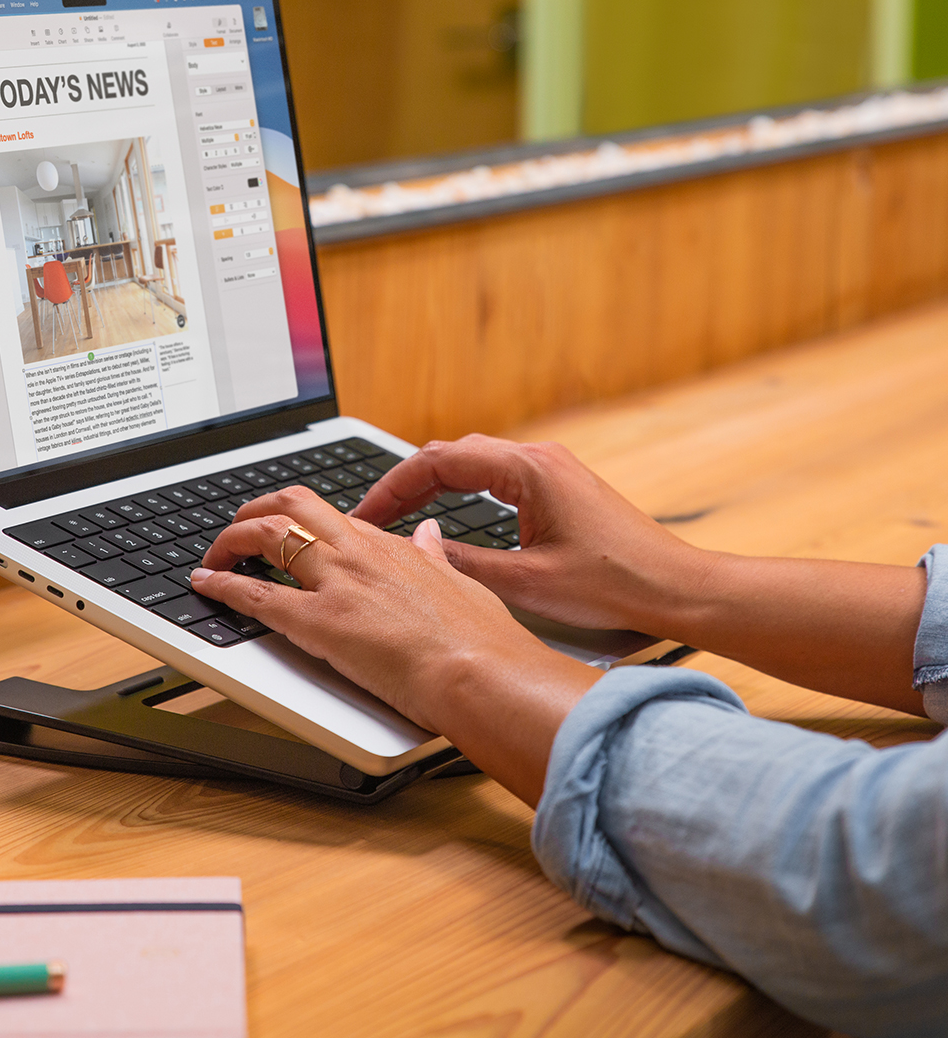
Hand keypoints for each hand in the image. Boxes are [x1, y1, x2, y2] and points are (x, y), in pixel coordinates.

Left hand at [191, 485, 599, 803]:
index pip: (332, 517)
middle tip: (238, 529)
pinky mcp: (318, 622)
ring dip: (233, 539)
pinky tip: (206, 585)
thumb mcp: (459, 583)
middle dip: (256, 510)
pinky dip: (222, 586)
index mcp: (390, 546)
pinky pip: (256, 595)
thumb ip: (435, 555)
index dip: (301, 520)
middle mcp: (358, 552)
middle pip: (292, 504)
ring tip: (216, 553)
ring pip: (267, 533)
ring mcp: (336, 583)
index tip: (288, 531)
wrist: (481, 673)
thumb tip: (429, 533)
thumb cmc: (479, 640)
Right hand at [351, 435, 712, 638]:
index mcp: (527, 470)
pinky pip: (496, 474)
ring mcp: (552, 469)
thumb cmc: (615, 584)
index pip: (438, 461)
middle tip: (372, 515)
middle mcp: (539, 458)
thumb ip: (463, 564)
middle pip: (452, 454)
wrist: (676, 589)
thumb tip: (416, 551)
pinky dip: (462, 489)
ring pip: (474, 461)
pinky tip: (447, 514)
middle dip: (406, 482)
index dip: (393, 486)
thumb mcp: (526, 582)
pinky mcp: (560, 487)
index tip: (365, 513)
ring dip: (433, 484)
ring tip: (398, 514)